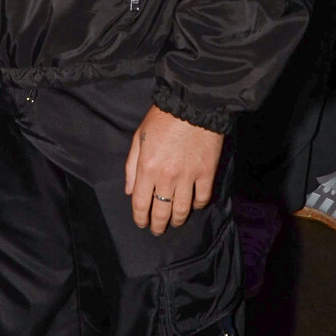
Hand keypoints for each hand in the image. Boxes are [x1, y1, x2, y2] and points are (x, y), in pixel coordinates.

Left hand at [124, 105, 223, 234]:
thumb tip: (129, 191)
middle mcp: (166, 176)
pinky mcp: (207, 172)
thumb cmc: (163, 119)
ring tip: (174, 222)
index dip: (140, 218)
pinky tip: (193, 206)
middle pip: (161, 211)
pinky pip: (202, 198)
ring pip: (182, 210)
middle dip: (158, 225)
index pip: (140, 203)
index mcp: (147, 168)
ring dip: (177, 220)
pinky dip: (197, 205)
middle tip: (157, 230)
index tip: (141, 224)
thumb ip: (131, 167)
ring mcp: (188, 176)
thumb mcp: (139, 138)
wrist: (193, 104)